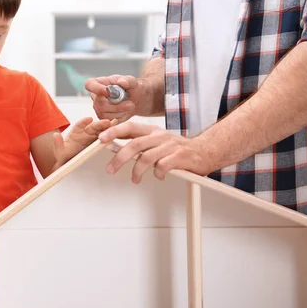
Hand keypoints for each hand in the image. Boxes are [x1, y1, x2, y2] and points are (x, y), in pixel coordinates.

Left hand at [53, 117, 115, 167]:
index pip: (79, 126)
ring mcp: (92, 137)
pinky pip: (104, 137)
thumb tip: (55, 135)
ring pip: (100, 131)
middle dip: (99, 124)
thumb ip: (58, 143)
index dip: (84, 122)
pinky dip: (110, 133)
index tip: (89, 119)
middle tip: (107, 122)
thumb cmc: (64, 155)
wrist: (69, 162)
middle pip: (92, 127)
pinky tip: (117, 131)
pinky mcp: (98, 142)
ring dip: (107, 127)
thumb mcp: (59, 151)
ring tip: (115, 124)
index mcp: (75, 133)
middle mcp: (84, 133)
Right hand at [84, 75, 144, 122]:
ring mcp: (98, 108)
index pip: (89, 84)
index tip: (108, 92)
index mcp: (99, 83)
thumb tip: (122, 82)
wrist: (135, 100)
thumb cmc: (131, 88)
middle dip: (117, 106)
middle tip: (130, 104)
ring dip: (120, 112)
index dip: (96, 89)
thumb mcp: (132, 82)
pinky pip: (109, 121)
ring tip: (129, 106)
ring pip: (105, 114)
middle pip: (99, 104)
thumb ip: (128, 80)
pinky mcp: (102, 118)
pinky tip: (125, 112)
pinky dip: (120, 117)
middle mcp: (95, 96)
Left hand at [98, 121, 214, 183]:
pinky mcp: (179, 157)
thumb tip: (116, 146)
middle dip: (120, 158)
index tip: (101, 139)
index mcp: (152, 131)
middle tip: (110, 169)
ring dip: (137, 171)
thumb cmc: (178, 149)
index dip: (114, 131)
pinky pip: (163, 166)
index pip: (130, 127)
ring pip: (146, 158)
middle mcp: (160, 136)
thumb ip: (140, 143)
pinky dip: (157, 173)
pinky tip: (158, 177)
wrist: (205, 151)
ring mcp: (170, 146)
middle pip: (134, 145)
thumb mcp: (157, 141)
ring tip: (135, 180)